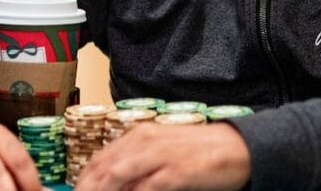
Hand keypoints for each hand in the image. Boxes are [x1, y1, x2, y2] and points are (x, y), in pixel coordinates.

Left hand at [74, 122, 250, 190]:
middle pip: (102, 170)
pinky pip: (143, 190)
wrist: (237, 148)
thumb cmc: (200, 151)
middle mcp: (144, 142)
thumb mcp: (164, 151)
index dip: (83, 182)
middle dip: (87, 190)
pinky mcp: (175, 173)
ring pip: (116, 178)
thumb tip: (115, 183)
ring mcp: (159, 157)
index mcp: (139, 136)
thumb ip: (138, 164)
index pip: (98, 161)